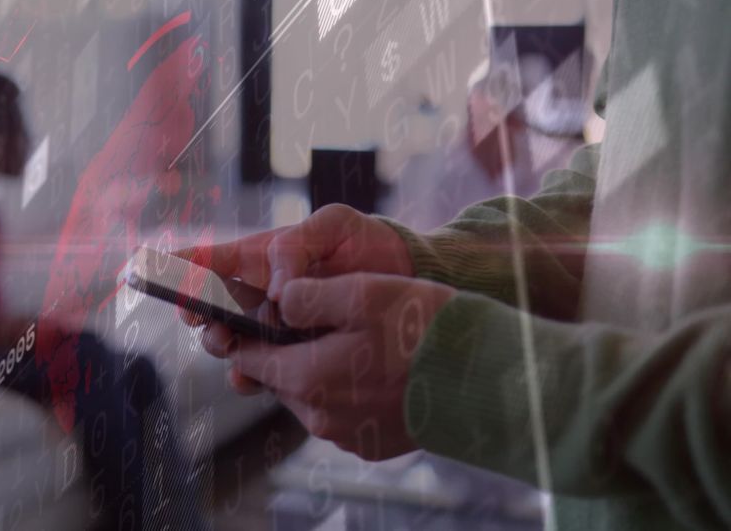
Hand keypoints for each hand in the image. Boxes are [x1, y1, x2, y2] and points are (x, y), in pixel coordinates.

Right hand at [176, 204, 412, 390]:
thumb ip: (297, 247)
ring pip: (229, 343)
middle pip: (208, 308)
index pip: (208, 261)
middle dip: (198, 315)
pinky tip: (251, 375)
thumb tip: (277, 292)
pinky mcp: (293, 356)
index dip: (177, 268)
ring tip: (230, 346)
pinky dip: (250, 375)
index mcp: (259, 257)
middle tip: (202, 319)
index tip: (155, 273)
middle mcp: (257, 294)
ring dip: (222, 346)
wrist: (405, 280)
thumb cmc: (363, 242)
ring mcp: (272, 328)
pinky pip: (261, 369)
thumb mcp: (333, 225)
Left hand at [211, 273, 455, 460]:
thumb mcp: (361, 292)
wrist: (487, 380)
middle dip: (289, 348)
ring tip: (354, 339)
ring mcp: (346, 435)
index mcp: (306, 378)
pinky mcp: (372, 444)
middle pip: (281, 376)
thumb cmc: (423, 330)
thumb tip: (278, 300)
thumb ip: (306, 296)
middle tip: (316, 318)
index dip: (247, 330)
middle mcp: (319, 416)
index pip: (250, 356)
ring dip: (320, 368)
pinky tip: (377, 367)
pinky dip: (348, 389)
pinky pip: (342, 412)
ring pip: (311, 395)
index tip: (252, 311)